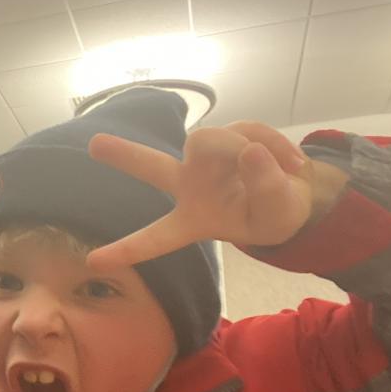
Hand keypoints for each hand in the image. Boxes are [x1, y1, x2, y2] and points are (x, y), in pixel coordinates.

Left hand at [85, 122, 342, 269]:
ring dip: (248, 149)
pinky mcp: (227, 134)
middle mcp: (190, 185)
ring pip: (214, 139)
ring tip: (287, 170)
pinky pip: (247, 130)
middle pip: (152, 166)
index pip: (156, 238)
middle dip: (126, 155)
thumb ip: (267, 190)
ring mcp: (206, 158)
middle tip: (94, 145)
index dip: (127, 249)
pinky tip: (292, 163)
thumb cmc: (273, 215)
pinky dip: (274, 143)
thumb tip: (252, 152)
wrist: (296, 194)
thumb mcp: (277, 217)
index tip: (94, 262)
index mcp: (192, 220)